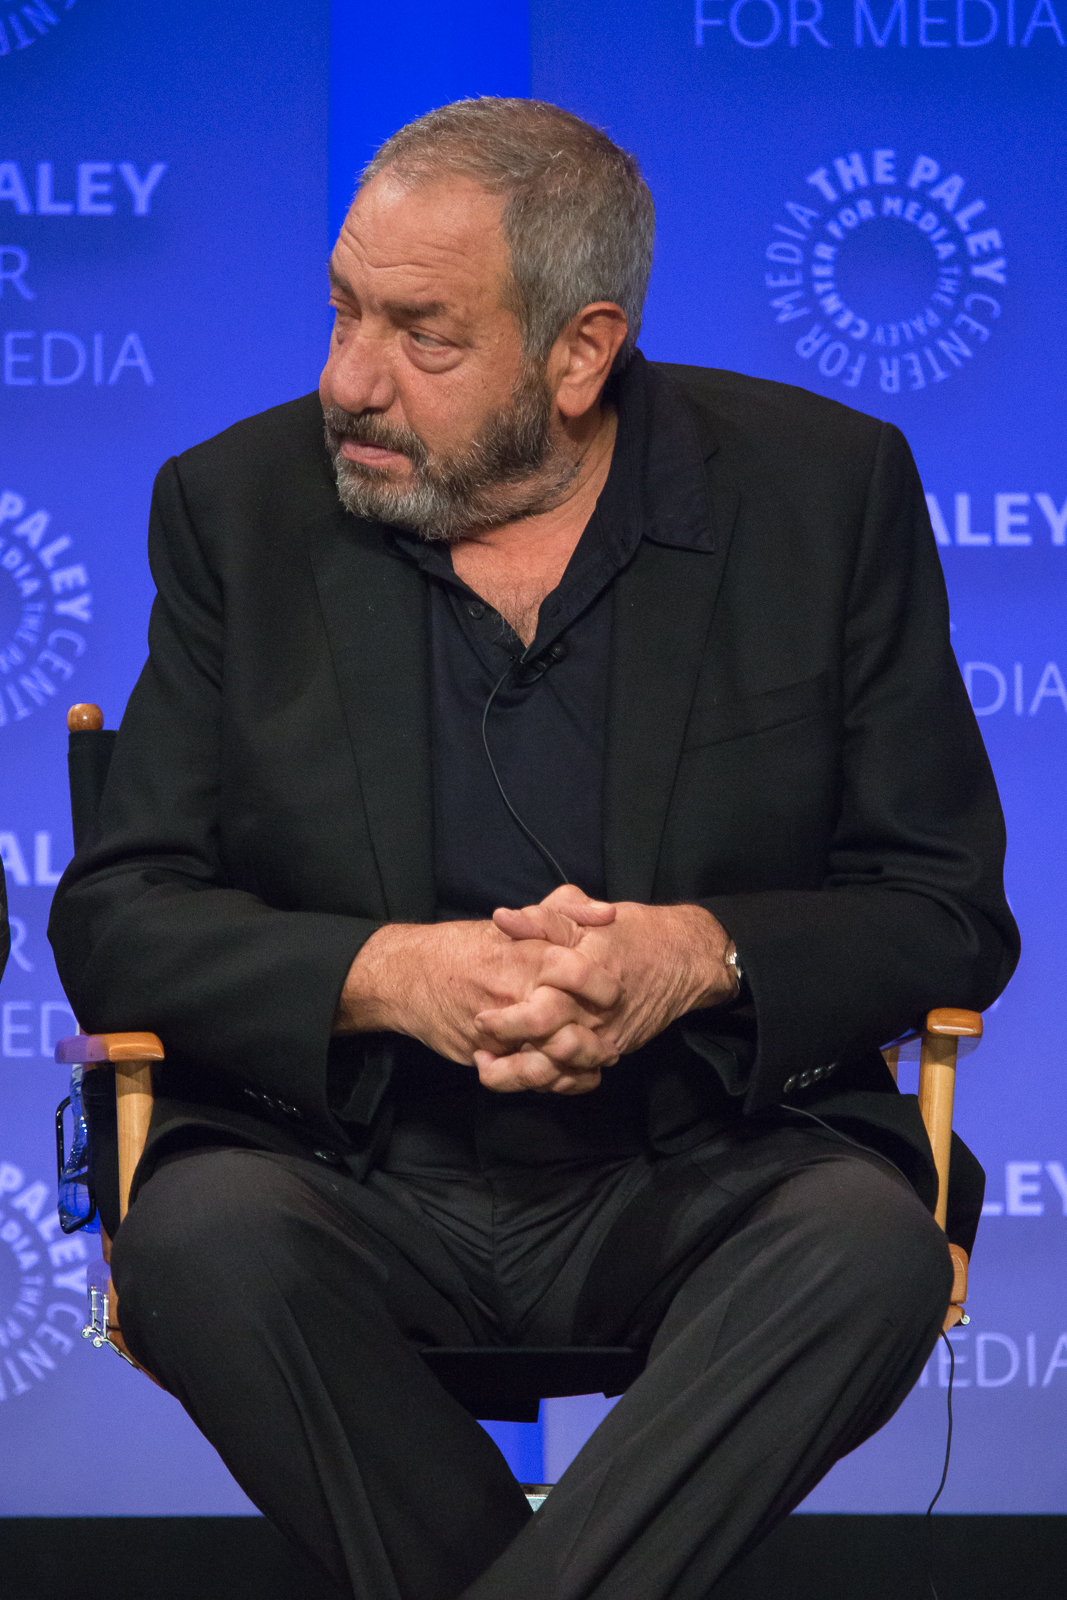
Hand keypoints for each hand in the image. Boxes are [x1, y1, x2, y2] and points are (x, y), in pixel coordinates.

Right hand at [335, 916, 621, 1093]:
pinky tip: (564, 1074)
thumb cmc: (469, 946)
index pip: (579, 971)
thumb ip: (565, 910)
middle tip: (611, 1042)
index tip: (617, 995)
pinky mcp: (481, 1053)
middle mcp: (513, 992)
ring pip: (548, 1058)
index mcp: (526, 955)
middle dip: (594, 1038)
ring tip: (593, 1062)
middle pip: (568, 1023)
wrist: (408, 975)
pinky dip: (549, 1081)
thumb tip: (608, 913)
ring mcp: (497, 1028)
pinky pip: (523, 1077)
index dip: (605, 987)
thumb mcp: (518, 919)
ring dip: (575, 1065)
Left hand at [477, 885, 735, 1084]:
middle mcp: (595, 1012)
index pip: (541, 1009)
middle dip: (509, 1048)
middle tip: (481, 1041)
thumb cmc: (632, 931)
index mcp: (585, 974)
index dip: (507, 1020)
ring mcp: (606, 1036)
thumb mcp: (586, 915)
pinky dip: (552, 1080)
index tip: (479, 1017)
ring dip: (523, 1074)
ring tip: (492, 1066)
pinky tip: (527, 1069)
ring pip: (561, 1069)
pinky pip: (579, 1077)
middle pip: (547, 1042)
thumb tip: (501, 919)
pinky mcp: (614, 1049)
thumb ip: (543, 918)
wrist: (685, 959)